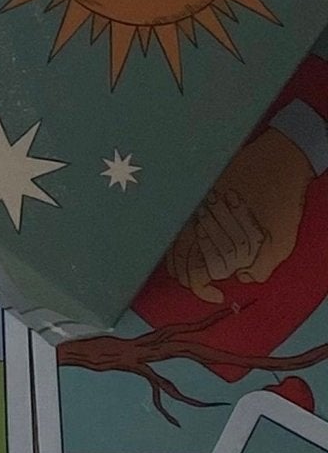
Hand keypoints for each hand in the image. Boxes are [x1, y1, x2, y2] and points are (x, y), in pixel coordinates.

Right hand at [165, 126, 311, 301]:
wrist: (279, 158)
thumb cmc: (281, 200)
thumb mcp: (280, 243)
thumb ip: (260, 268)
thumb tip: (240, 278)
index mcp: (213, 235)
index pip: (191, 274)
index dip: (201, 290)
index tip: (217, 294)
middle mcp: (192, 221)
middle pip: (175, 260)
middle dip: (189, 277)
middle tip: (206, 284)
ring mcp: (189, 206)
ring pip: (170, 242)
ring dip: (181, 260)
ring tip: (198, 268)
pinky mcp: (192, 193)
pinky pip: (176, 224)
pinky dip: (179, 241)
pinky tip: (193, 246)